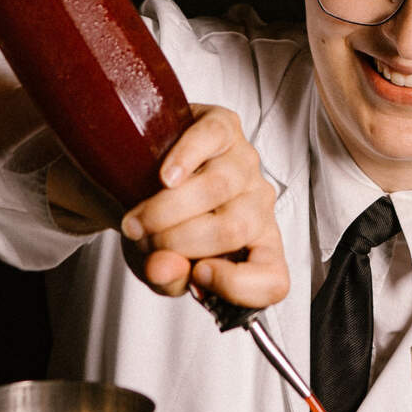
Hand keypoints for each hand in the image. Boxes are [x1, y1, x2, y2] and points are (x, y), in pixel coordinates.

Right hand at [118, 103, 288, 309]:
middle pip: (233, 228)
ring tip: (138, 219)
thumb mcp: (157, 265)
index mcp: (257, 247)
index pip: (273, 279)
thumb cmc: (160, 226)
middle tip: (144, 241)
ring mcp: (245, 162)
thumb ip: (165, 278)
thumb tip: (163, 268)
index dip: (239, 285)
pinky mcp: (224, 125)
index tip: (198, 275)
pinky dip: (185, 158)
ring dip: (166, 209)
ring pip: (218, 187)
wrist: (140, 179)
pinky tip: (165, 176)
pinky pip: (212, 137)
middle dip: (177, 241)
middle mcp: (258, 204)